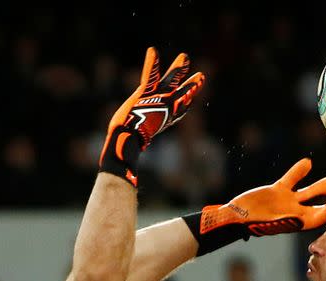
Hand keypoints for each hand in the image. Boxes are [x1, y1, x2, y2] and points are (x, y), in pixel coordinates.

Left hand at [99, 47, 204, 185]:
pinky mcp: (146, 94)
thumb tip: (127, 183)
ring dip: (178, 70)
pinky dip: (152, 63)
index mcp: (160, 122)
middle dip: (190, 86)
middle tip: (200, 76)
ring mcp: (156, 101)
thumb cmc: (125, 151)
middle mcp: (163, 111)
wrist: (125, 144)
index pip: (177, 113)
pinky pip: (151, 75)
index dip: (184, 106)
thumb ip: (131, 162)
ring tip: (184, 58)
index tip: (190, 102)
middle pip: (180, 97)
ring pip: (170, 83)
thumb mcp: (131, 152)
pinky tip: (152, 51)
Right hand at [200, 159, 325, 236]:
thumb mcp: (267, 223)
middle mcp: (293, 212)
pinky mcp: (277, 191)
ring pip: (308, 193)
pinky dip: (298, 172)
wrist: (234, 216)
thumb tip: (296, 219)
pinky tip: (307, 163)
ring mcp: (286, 201)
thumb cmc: (249, 223)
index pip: (316, 218)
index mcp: (294, 222)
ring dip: (321, 186)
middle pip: (318, 207)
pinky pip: (291, 180)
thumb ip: (283, 219)